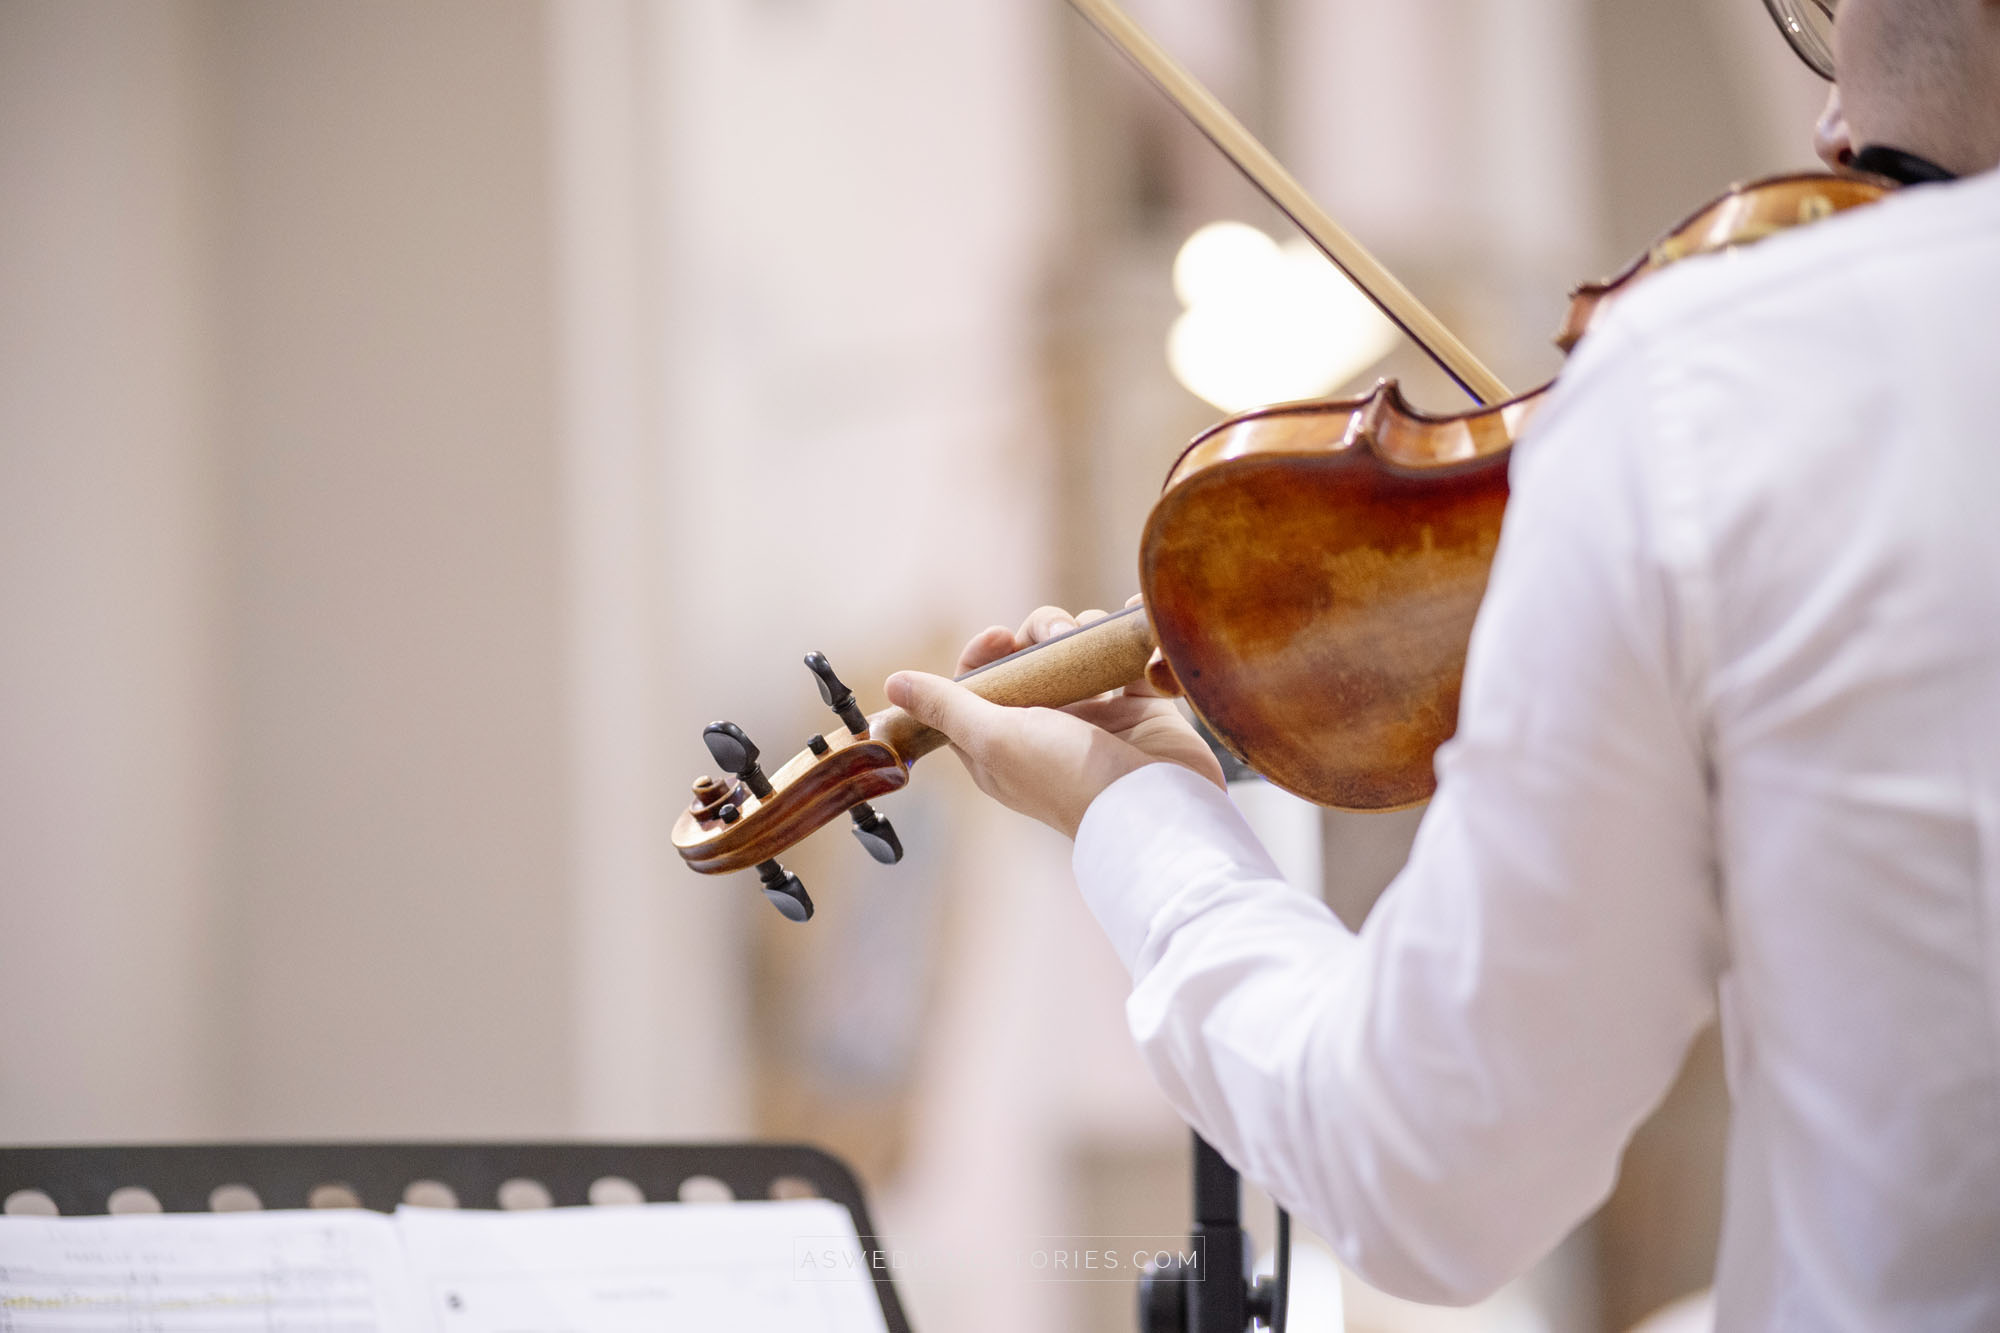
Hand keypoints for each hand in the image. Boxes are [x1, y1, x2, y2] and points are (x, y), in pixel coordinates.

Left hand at [884, 603, 1225, 838]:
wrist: (1160, 808)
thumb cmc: (1071, 778)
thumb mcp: (996, 739)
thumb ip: (946, 707)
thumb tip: (893, 685)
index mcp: (1001, 744)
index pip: (977, 685)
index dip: (984, 655)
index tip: (1001, 638)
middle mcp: (1044, 729)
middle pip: (1030, 657)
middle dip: (1041, 634)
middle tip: (1057, 637)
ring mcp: (1094, 717)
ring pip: (1077, 649)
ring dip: (1084, 631)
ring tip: (1097, 641)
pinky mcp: (1138, 706)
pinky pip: (1125, 654)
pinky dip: (1126, 632)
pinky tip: (1129, 619)